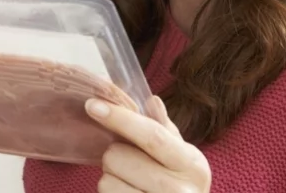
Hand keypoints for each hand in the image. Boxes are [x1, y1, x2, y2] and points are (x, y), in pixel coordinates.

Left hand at [87, 96, 210, 192]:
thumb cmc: (180, 184)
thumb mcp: (181, 157)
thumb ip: (163, 128)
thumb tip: (151, 100)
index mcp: (192, 165)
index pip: (152, 136)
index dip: (120, 119)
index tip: (93, 105)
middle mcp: (181, 190)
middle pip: (118, 157)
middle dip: (114, 154)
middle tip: (128, 161)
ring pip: (107, 181)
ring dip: (110, 178)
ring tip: (129, 182)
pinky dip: (111, 192)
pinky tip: (128, 192)